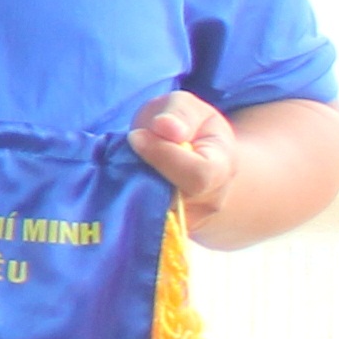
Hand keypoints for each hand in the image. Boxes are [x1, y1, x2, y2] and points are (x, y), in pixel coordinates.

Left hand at [130, 90, 238, 229]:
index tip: (136, 136)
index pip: (198, 175)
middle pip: (171, 200)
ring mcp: (186, 222)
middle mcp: (209, 203)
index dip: (163, 156)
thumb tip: (165, 127)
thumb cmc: (186, 129)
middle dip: (141, 175)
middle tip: (125, 154)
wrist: (190, 159)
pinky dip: (121, 203)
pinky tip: (115, 183)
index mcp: (223, 169)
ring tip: (122, 166)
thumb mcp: (186, 107)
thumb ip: (179, 114)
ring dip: (128, 190)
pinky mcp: (160, 231)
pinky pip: (137, 222)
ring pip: (150, 214)